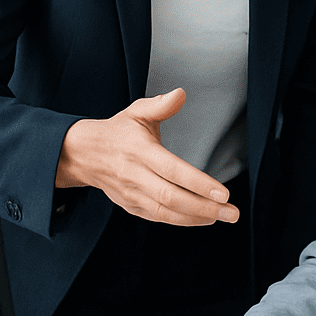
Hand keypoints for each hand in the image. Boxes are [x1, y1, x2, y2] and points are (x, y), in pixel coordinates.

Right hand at [56, 88, 239, 225]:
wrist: (83, 154)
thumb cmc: (117, 131)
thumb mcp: (136, 112)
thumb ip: (160, 105)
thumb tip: (181, 93)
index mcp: (139, 150)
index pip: (173, 171)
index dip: (199, 184)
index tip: (224, 193)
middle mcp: (134, 175)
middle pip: (172, 197)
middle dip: (205, 207)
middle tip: (232, 212)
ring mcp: (131, 194)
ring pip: (165, 212)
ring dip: (196, 218)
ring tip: (223, 217)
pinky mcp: (130, 206)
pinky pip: (157, 217)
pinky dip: (181, 221)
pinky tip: (203, 219)